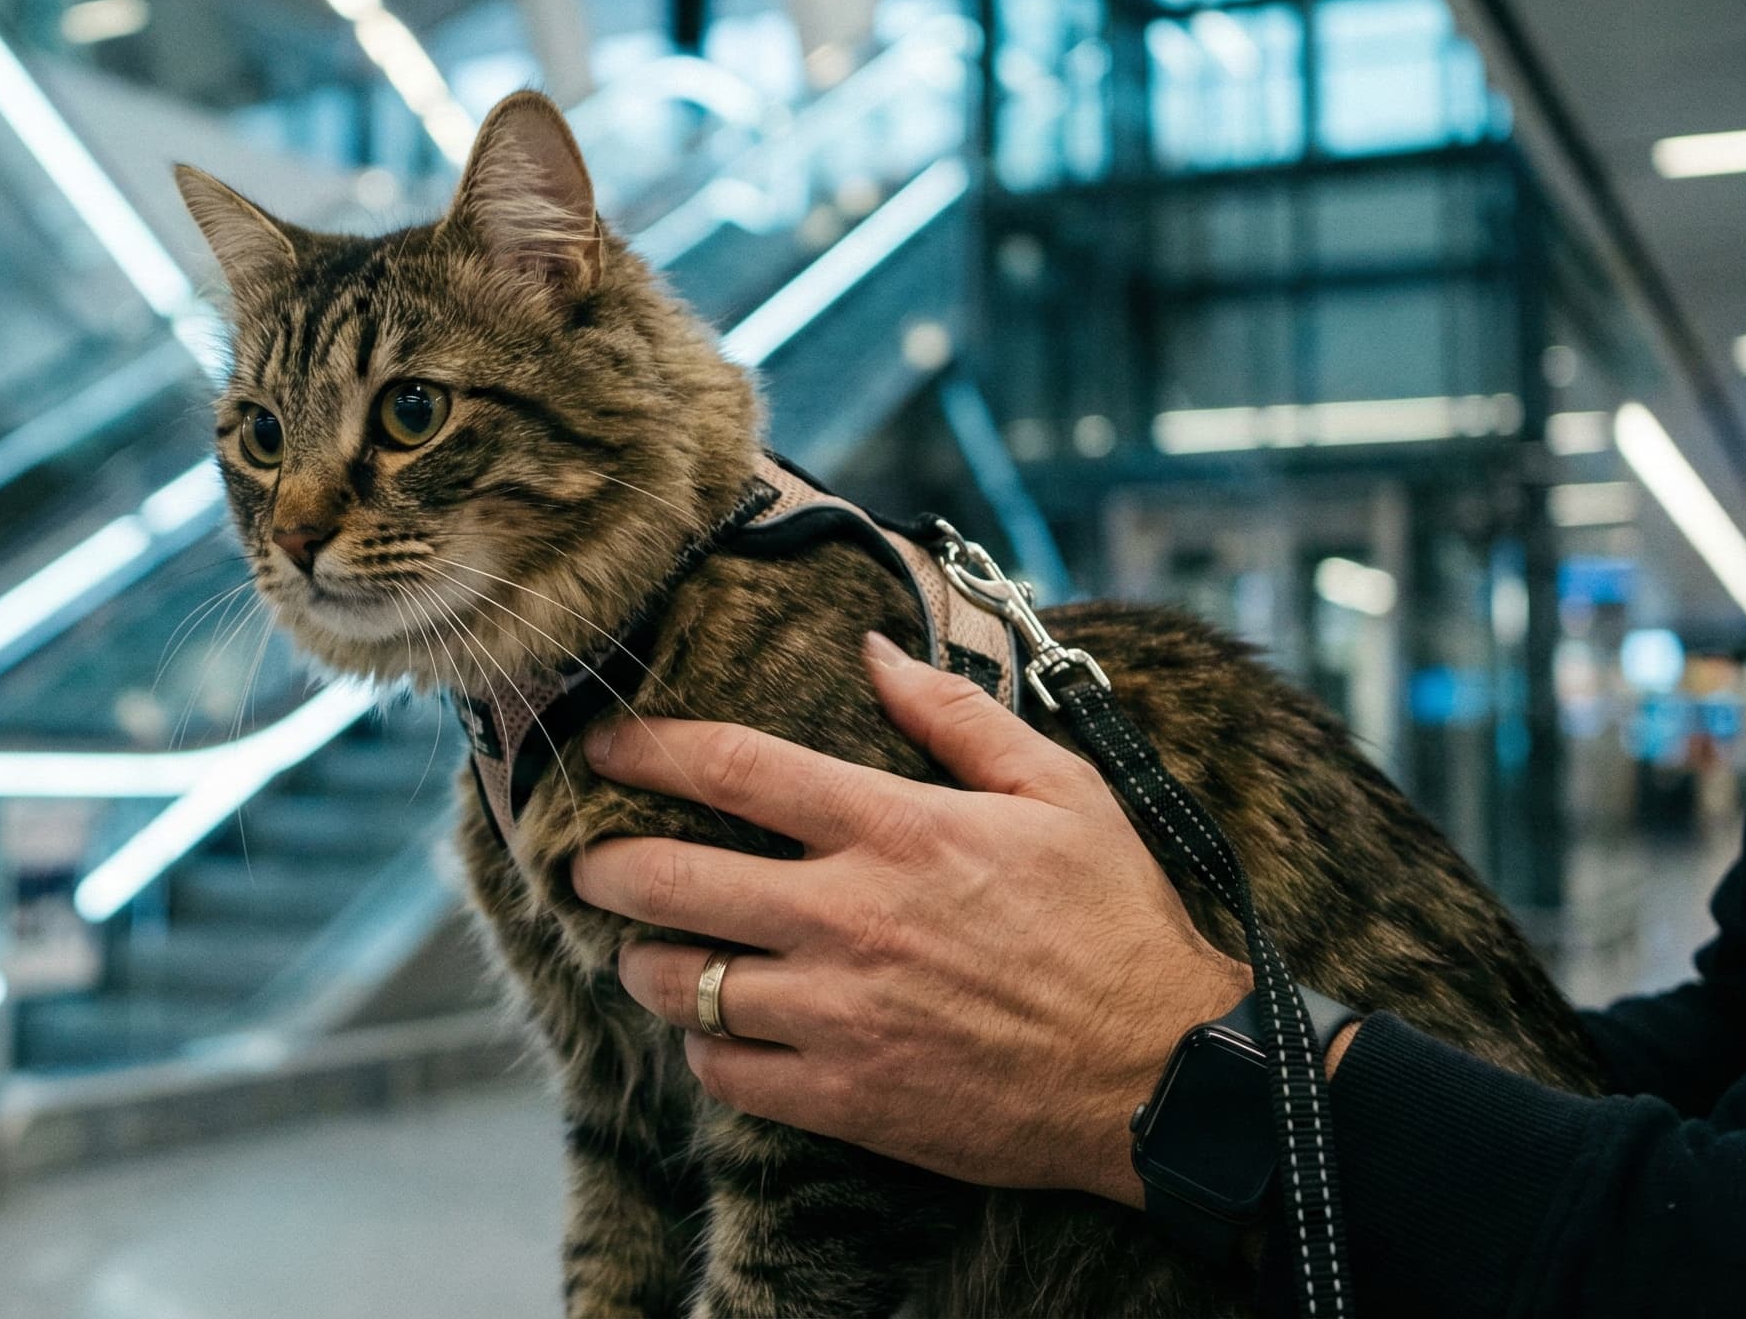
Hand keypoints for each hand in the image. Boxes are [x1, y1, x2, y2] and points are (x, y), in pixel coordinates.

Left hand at [571, 632, 1252, 1205]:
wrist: (1161, 1076)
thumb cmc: (1115, 923)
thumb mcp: (1058, 791)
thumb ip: (957, 715)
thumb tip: (874, 648)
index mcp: (896, 830)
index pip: (732, 767)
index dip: (646, 748)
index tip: (597, 745)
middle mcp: (850, 917)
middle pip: (674, 880)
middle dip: (604, 866)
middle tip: (584, 862)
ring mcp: (841, 1013)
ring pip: (682, 985)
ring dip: (644, 964)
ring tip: (642, 951)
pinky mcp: (847, 1097)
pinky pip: (726, 1072)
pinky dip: (703, 1050)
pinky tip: (715, 1031)